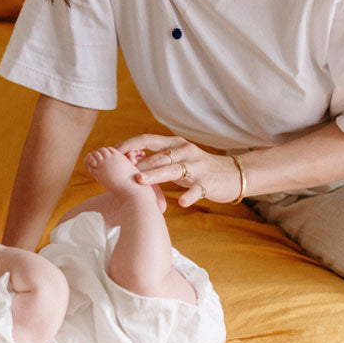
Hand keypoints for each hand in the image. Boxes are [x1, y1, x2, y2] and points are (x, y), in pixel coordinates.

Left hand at [114, 133, 240, 206]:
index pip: (148, 140)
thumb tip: (127, 161)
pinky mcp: (208, 183)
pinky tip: (182, 202)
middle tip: (121, 170)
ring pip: (175, 169)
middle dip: (139, 162)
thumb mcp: (177, 159)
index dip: (129, 145)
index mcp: (175, 144)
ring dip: (157, 175)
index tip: (111, 153)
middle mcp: (186, 152)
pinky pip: (197, 190)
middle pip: (159, 156)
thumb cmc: (198, 168)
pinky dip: (190, 196)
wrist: (232, 175)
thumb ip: (155, 159)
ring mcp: (197, 167)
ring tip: (141, 181)